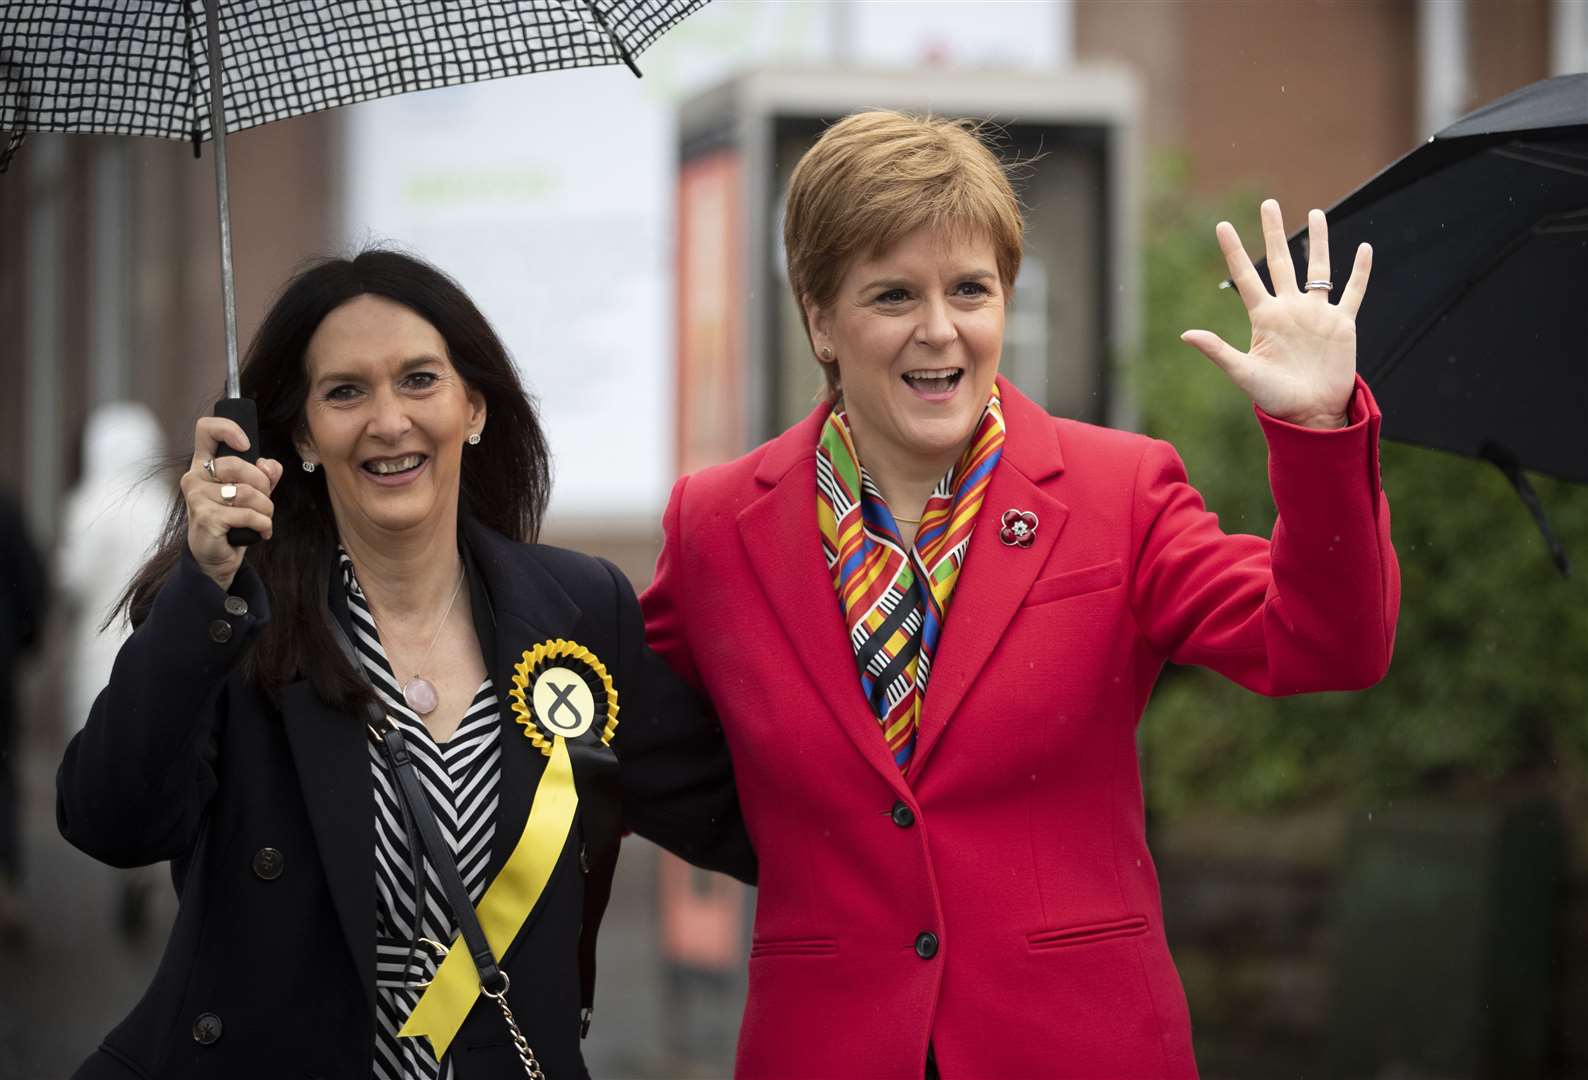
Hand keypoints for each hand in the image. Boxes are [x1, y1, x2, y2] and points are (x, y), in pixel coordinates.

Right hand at [180, 417, 282, 591]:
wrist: (216, 556)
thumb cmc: (232, 520)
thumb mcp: (252, 493)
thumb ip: (264, 475)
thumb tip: (269, 465)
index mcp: (204, 464)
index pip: (206, 429)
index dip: (228, 429)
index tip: (246, 445)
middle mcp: (195, 477)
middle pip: (239, 465)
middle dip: (263, 485)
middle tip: (264, 500)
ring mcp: (197, 497)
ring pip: (247, 492)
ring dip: (266, 509)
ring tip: (263, 519)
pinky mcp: (206, 517)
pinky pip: (248, 514)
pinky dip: (263, 524)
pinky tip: (261, 532)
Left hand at [1181, 200, 1371, 428]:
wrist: (1310, 414)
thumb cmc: (1275, 398)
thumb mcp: (1244, 373)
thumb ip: (1218, 351)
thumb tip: (1186, 334)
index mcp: (1264, 318)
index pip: (1246, 276)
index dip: (1234, 251)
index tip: (1222, 225)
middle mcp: (1289, 310)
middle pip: (1281, 261)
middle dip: (1273, 233)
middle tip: (1268, 203)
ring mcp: (1316, 314)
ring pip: (1317, 269)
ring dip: (1317, 242)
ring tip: (1316, 213)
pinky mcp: (1341, 324)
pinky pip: (1352, 292)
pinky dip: (1359, 272)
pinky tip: (1364, 249)